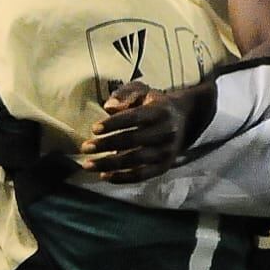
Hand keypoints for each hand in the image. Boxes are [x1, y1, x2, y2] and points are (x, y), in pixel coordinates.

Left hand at [82, 80, 216, 182]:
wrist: (185, 119)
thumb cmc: (154, 104)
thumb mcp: (141, 91)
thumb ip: (124, 95)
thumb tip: (108, 107)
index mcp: (159, 111)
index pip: (134, 118)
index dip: (114, 123)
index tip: (94, 128)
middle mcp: (165, 132)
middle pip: (133, 140)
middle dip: (106, 145)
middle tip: (85, 147)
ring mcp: (166, 151)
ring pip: (135, 160)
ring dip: (109, 164)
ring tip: (88, 165)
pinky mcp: (164, 166)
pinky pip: (142, 175)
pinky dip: (123, 178)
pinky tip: (104, 176)